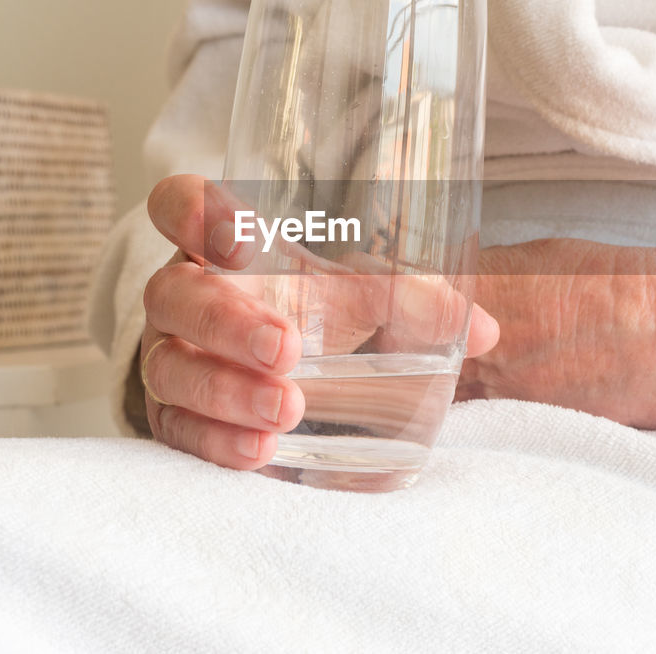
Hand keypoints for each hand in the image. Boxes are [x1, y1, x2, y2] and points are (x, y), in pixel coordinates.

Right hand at [139, 174, 499, 469]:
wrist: (280, 372)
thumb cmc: (315, 313)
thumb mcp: (359, 296)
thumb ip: (412, 299)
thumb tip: (485, 329)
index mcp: (218, 243)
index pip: (179, 205)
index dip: (197, 214)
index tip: (244, 241)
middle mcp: (184, 295)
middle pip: (174, 295)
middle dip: (227, 323)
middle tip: (285, 348)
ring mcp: (171, 357)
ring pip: (170, 368)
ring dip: (226, 390)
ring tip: (286, 409)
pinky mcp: (174, 417)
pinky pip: (177, 430)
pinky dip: (217, 442)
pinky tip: (260, 451)